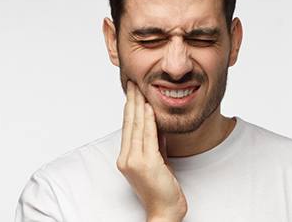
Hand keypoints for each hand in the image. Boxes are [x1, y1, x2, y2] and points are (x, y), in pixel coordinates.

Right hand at [116, 81, 187, 220]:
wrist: (164, 211)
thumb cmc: (161, 188)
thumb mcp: (158, 160)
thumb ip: (155, 142)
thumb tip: (157, 123)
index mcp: (127, 157)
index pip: (128, 127)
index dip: (130, 107)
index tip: (132, 91)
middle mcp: (126, 158)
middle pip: (129, 123)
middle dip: (131, 101)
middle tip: (132, 83)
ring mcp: (135, 161)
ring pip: (137, 127)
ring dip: (139, 105)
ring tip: (139, 88)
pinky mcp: (146, 164)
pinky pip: (148, 137)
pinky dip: (149, 120)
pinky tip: (148, 107)